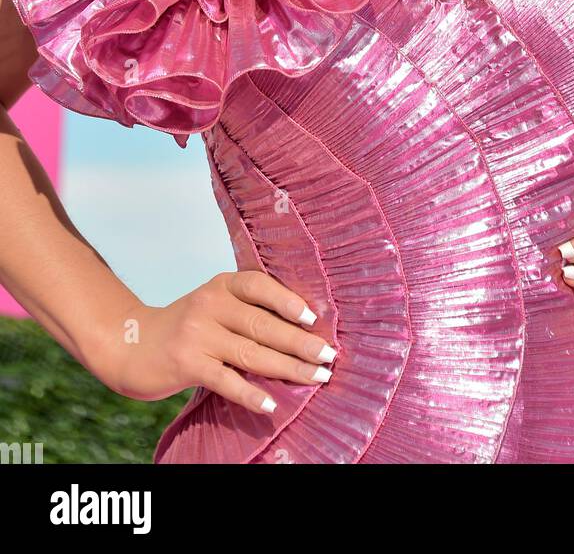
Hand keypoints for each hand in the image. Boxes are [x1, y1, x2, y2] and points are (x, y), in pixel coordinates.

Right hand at [87, 270, 337, 415]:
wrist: (130, 345)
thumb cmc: (185, 326)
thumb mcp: (213, 305)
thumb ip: (246, 309)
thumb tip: (301, 327)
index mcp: (221, 285)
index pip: (260, 284)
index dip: (288, 300)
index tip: (314, 317)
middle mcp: (210, 304)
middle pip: (263, 324)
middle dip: (300, 341)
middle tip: (329, 356)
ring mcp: (197, 334)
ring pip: (251, 353)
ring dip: (288, 368)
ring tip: (316, 378)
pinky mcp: (187, 364)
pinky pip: (226, 381)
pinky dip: (251, 393)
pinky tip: (271, 403)